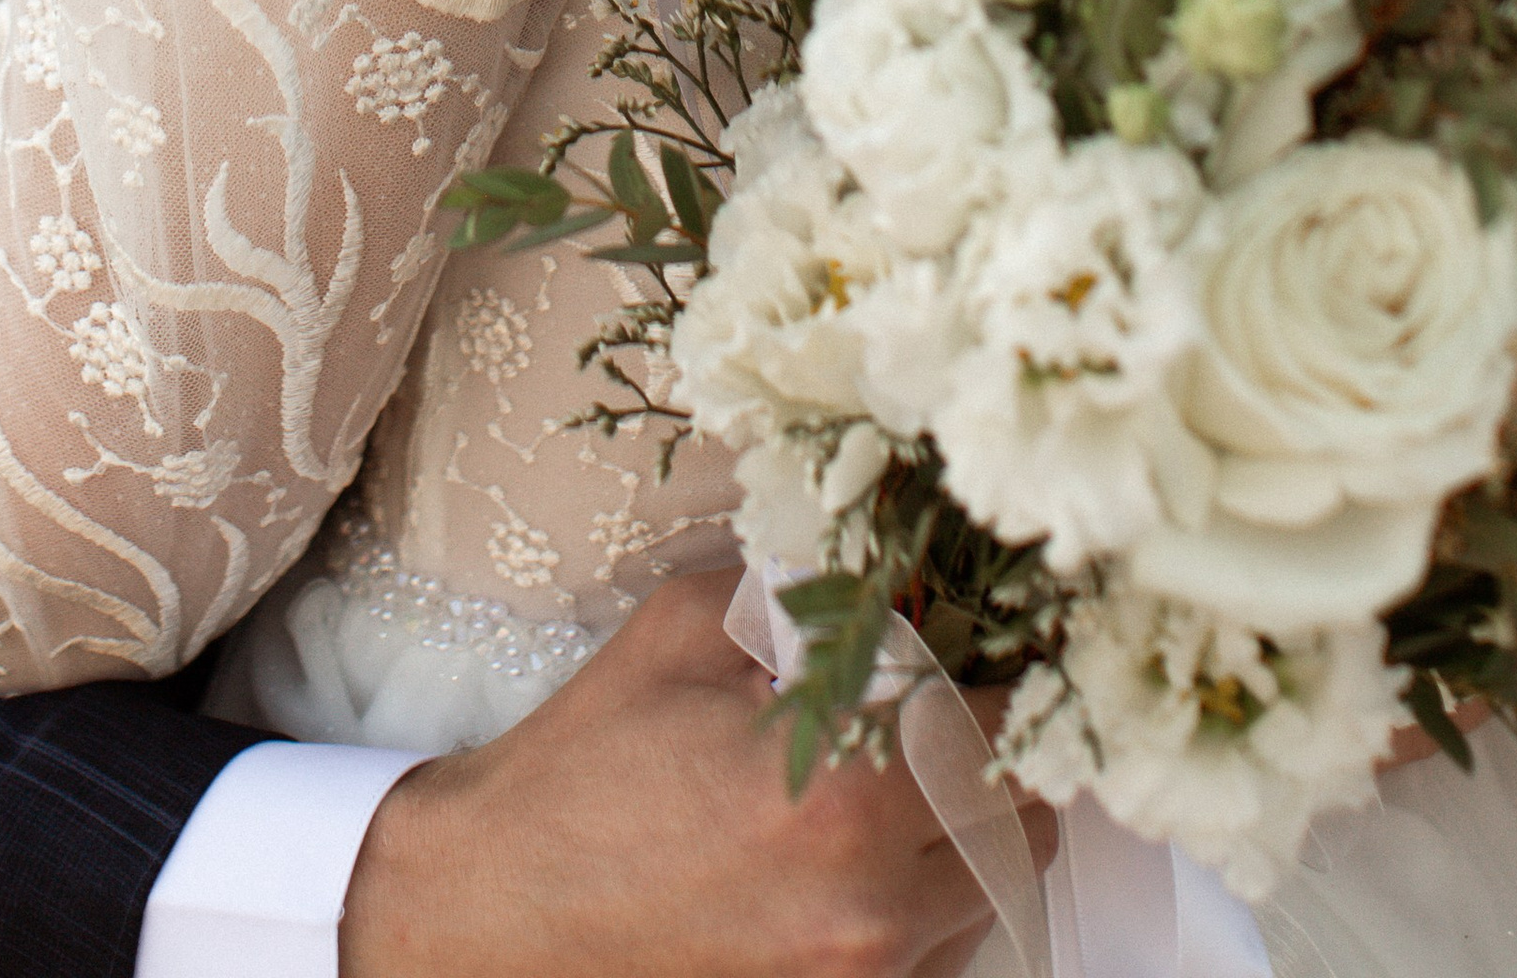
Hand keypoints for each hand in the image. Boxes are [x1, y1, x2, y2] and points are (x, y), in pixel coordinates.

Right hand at [339, 571, 1052, 977]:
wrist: (497, 905)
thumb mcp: (693, 631)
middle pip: (1019, 829)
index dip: (1006, 681)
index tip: (991, 655)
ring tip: (886, 789)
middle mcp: (867, 906)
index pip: (1003, 734)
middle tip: (944, 716)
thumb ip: (812, 597)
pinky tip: (851, 857)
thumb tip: (902, 576)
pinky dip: (920, 904)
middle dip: (993, 762)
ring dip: (960, 838)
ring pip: (986, 901)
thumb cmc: (586, 768)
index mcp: (843, 797)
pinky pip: (933, 960)